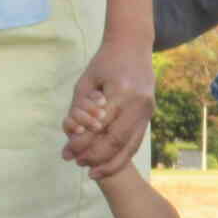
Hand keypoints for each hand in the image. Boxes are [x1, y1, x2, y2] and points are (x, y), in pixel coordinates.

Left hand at [61, 39, 153, 178]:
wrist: (133, 45)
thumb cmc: (104, 62)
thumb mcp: (86, 82)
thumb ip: (78, 109)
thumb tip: (70, 137)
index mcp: (121, 92)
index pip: (99, 128)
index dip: (82, 145)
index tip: (67, 154)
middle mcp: (138, 103)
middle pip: (116, 142)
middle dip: (95, 157)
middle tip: (77, 164)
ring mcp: (147, 110)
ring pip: (130, 147)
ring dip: (111, 163)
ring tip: (93, 173)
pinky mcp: (150, 114)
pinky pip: (136, 141)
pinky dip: (122, 155)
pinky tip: (109, 163)